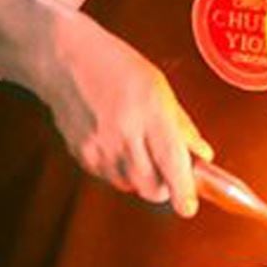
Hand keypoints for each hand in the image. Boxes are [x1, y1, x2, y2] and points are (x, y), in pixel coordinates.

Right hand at [42, 14, 213, 215]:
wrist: (65, 59)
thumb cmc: (114, 65)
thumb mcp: (160, 88)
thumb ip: (183, 125)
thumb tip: (201, 154)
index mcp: (149, 112)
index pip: (171, 162)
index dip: (183, 190)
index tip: (189, 207)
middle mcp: (123, 133)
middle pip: (150, 186)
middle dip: (164, 187)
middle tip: (169, 172)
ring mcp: (99, 147)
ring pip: (130, 185)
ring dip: (141, 177)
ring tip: (138, 147)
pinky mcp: (82, 155)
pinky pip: (109, 177)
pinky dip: (119, 169)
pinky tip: (117, 143)